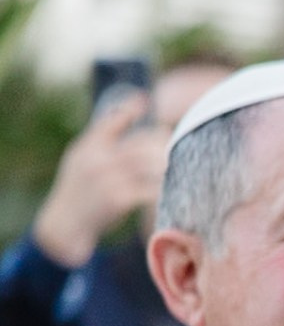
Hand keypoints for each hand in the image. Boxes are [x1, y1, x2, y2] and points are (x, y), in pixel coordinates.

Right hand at [30, 94, 167, 267]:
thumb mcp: (81, 160)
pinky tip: (170, 189)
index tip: (145, 100)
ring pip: (149, 165)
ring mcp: (107, 179)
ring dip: (166, 166)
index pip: (111, 121)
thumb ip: (101, 139)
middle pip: (141, 144)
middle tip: (175, 147)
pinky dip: (162, 189)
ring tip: (176, 168)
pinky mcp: (117, 199)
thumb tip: (127, 110)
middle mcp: (96, 159)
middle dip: (161, 145)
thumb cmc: (79, 191)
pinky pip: (149, 189)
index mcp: (87, 147)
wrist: (64, 225)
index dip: (130, 109)